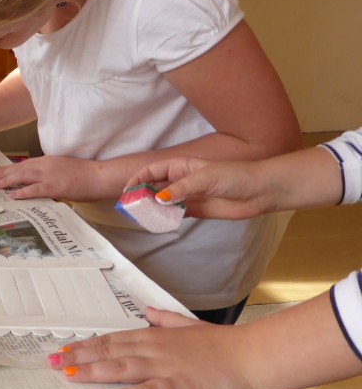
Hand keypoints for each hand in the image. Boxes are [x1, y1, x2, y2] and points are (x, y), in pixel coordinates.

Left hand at [0, 155, 110, 201]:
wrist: (99, 175)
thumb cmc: (84, 174)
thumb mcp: (63, 168)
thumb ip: (50, 172)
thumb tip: (38, 180)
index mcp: (48, 160)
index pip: (25, 163)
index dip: (11, 167)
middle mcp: (46, 165)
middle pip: (20, 168)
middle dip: (4, 173)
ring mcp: (50, 175)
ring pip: (24, 176)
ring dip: (8, 180)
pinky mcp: (55, 187)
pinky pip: (35, 189)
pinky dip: (23, 192)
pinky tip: (13, 195)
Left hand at [47, 307, 261, 388]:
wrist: (250, 355)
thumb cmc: (222, 344)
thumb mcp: (189, 326)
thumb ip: (166, 319)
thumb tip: (149, 313)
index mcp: (154, 336)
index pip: (111, 339)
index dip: (85, 345)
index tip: (63, 349)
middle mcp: (153, 348)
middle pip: (108, 351)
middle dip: (77, 357)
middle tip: (51, 362)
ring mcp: (165, 367)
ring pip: (121, 368)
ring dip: (92, 372)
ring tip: (68, 376)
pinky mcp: (180, 386)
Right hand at [124, 157, 275, 218]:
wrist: (260, 192)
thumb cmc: (234, 176)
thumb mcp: (205, 178)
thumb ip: (181, 189)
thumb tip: (159, 199)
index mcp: (181, 166)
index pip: (152, 171)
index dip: (138, 179)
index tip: (129, 192)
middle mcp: (181, 180)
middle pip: (155, 187)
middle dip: (142, 196)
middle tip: (132, 208)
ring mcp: (188, 196)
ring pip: (163, 202)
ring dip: (153, 209)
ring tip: (143, 217)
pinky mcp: (196, 210)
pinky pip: (176, 214)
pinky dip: (166, 218)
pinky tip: (160, 222)